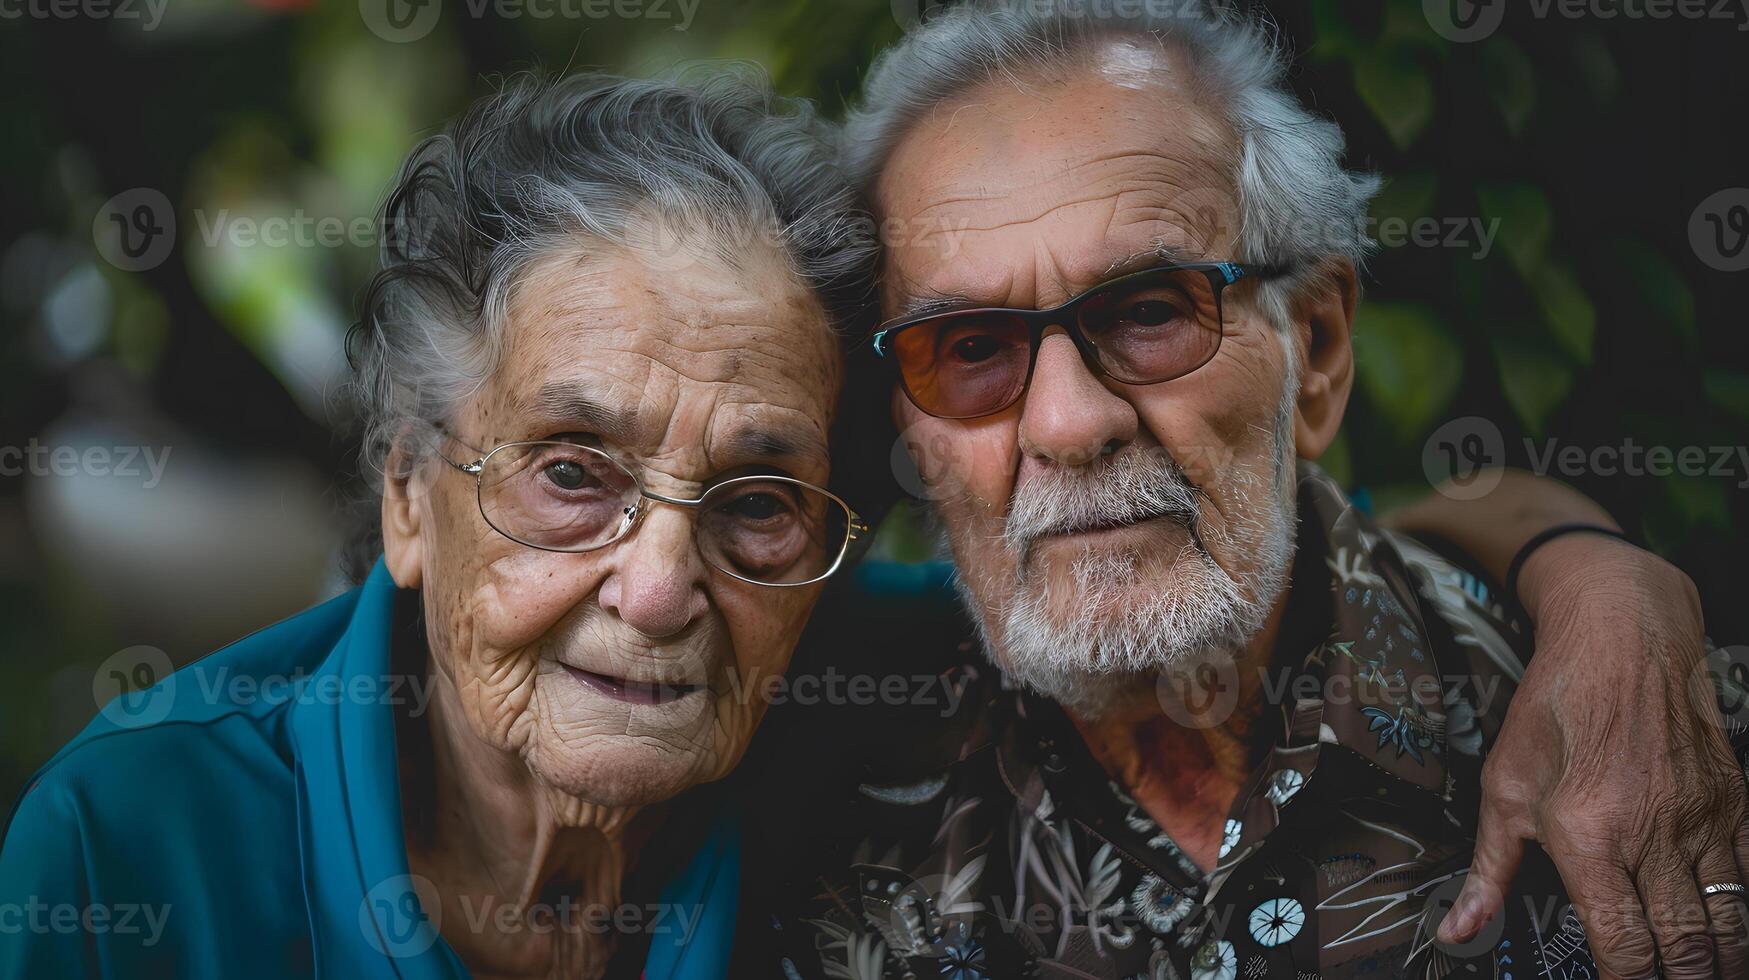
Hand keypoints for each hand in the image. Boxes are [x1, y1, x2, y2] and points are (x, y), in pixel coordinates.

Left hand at [1434, 533, 1748, 978]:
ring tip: (1706, 972)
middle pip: (1689, 947)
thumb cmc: (1554, 708)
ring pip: (1731, 920)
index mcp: (1587, 835)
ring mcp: (1701, 820)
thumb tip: (1457, 928)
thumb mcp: (1502, 785)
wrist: (1622, 638)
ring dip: (1721, 958)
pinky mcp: (1733, 804)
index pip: (1622, 945)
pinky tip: (1727, 924)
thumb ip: (1488, 869)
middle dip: (1683, 978)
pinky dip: (1742, 908)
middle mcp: (1652, 834)